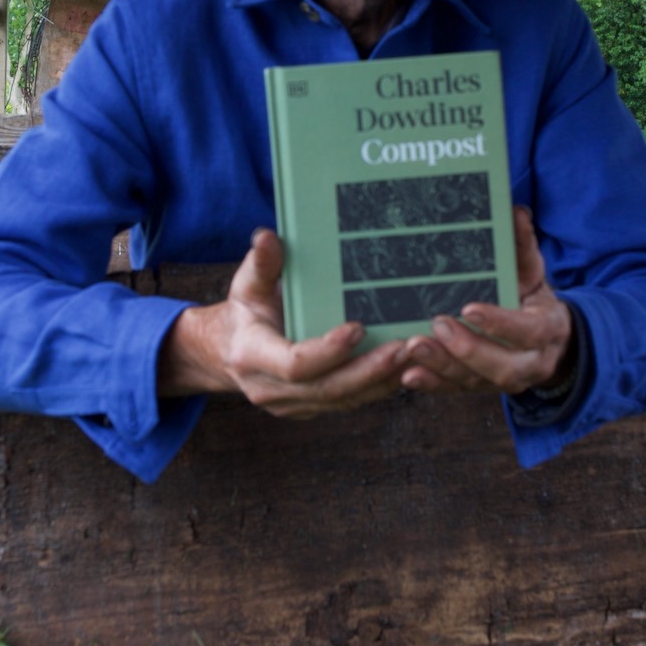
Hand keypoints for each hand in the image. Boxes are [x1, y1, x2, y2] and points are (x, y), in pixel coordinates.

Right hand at [158, 227, 408, 417]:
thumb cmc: (245, 310)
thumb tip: (266, 236)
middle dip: (370, 370)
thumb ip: (261, 263)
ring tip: (417, 357)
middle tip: (406, 347)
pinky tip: (407, 368)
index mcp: (252, 356)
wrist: (228, 352)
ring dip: (383, 380)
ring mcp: (292, 406)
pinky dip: (379, 386)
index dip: (328, 351)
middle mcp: (271, 389)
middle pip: (328, 388)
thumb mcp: (246, 284)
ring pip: (344, 400)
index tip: (358, 328)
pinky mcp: (312, 409)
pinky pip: (350, 402)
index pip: (294, 364)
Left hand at [399, 207, 573, 395]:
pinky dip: (432, 384)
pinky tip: (409, 374)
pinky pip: (456, 390)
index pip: (527, 331)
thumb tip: (516, 211)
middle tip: (436, 325)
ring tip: (413, 348)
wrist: (550, 343)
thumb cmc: (534, 300)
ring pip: (475, 381)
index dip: (500, 323)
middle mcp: (530, 363)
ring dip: (442, 367)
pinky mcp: (482, 388)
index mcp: (546, 331)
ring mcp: (505, 380)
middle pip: (501, 367)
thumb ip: (523, 246)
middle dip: (467, 349)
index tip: (469, 308)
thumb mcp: (533, 273)